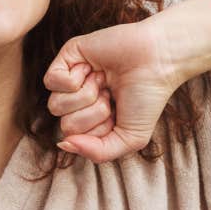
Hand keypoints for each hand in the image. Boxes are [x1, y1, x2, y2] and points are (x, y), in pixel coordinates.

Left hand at [42, 19, 184, 162]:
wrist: (159, 61)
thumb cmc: (147, 98)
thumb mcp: (129, 139)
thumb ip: (97, 152)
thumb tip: (63, 144)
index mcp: (89, 120)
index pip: (75, 139)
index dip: (98, 129)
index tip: (117, 113)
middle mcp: (77, 101)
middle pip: (65, 125)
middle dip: (93, 113)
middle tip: (111, 95)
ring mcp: (71, 78)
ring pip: (55, 105)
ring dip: (86, 96)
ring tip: (103, 82)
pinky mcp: (67, 56)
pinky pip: (51, 81)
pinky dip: (75, 79)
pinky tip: (92, 69)